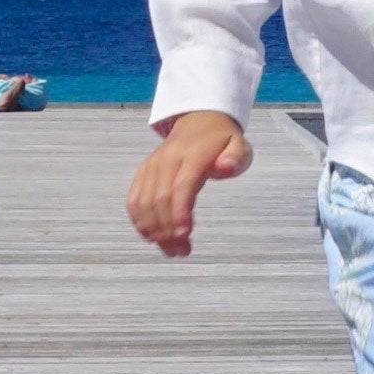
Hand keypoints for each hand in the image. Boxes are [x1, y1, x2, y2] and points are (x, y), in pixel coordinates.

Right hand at [127, 112, 252, 256]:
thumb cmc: (221, 141)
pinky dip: (139, 220)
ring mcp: (152, 166)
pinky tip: (151, 237)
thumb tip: (226, 167)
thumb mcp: (240, 145)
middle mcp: (167, 160)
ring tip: (170, 250)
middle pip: (160, 199)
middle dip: (168, 229)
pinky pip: (133, 199)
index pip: (182, 186)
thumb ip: (236, 157)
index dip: (180, 212)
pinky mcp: (143, 173)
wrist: (198, 121)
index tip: (184, 235)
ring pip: (143, 202)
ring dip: (153, 230)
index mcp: (192, 155)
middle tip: (182, 251)